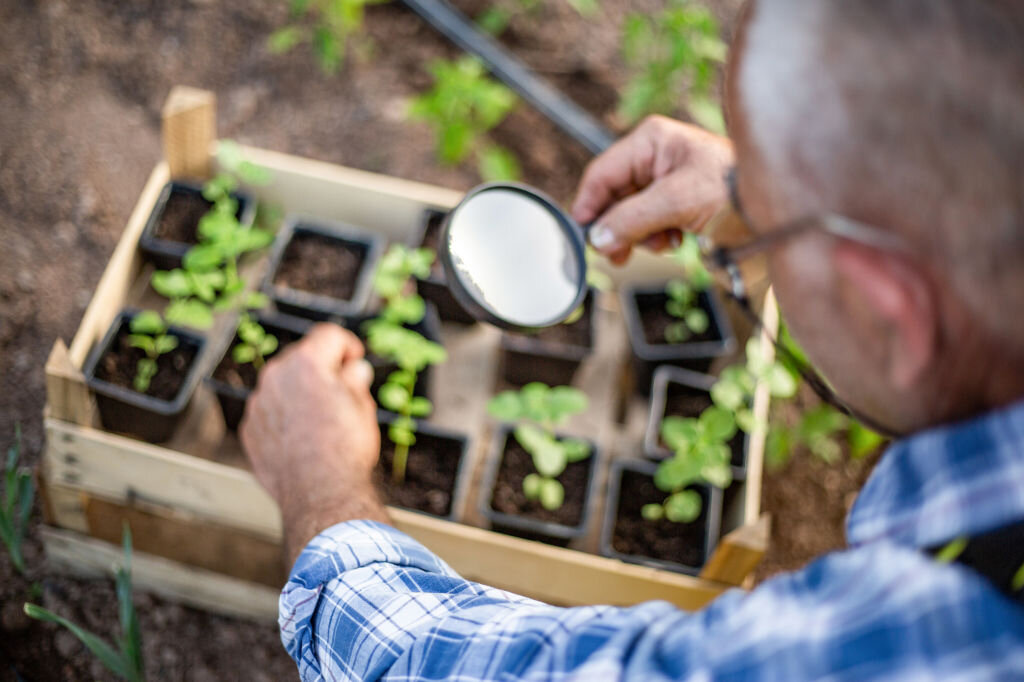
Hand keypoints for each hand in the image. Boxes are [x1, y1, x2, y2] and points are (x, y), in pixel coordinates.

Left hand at [240, 323, 387, 563]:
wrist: (320, 494)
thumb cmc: (345, 449)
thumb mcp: (362, 407)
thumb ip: (354, 380)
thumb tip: (353, 370)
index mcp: (307, 364)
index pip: (328, 335)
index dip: (347, 345)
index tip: (354, 360)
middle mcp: (276, 377)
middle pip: (301, 357)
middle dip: (321, 369)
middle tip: (342, 392)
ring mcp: (259, 404)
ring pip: (282, 385)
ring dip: (300, 393)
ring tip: (322, 420)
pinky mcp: (250, 429)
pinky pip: (269, 412)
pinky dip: (284, 418)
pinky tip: (303, 439)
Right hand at [571, 115, 733, 264]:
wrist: (780, 213)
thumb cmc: (735, 192)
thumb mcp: (678, 202)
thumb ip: (632, 219)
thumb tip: (597, 238)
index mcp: (652, 141)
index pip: (603, 173)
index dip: (589, 205)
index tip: (583, 235)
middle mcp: (656, 158)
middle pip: (613, 197)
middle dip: (618, 226)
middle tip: (618, 255)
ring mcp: (667, 182)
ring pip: (629, 215)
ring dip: (640, 235)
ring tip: (663, 243)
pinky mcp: (678, 204)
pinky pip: (649, 224)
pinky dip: (656, 238)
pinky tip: (676, 241)